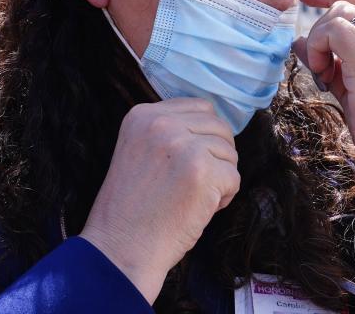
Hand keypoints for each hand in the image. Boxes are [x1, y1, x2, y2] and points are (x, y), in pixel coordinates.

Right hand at [79, 98, 238, 303]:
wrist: (120, 246)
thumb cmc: (130, 207)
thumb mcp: (138, 150)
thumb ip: (168, 132)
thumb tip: (213, 128)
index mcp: (142, 115)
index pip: (200, 107)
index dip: (204, 137)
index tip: (187, 162)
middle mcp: (161, 123)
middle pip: (219, 127)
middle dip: (216, 157)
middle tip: (192, 184)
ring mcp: (182, 145)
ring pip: (229, 153)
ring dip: (220, 178)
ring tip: (192, 198)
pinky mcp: (201, 171)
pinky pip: (234, 178)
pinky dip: (223, 198)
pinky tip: (198, 209)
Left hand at [293, 0, 354, 199]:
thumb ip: (333, 66)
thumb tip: (300, 43)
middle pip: (348, 7)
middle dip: (321, 29)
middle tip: (320, 69)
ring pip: (340, 14)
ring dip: (319, 41)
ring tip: (324, 76)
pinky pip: (335, 31)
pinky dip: (318, 48)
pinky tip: (323, 76)